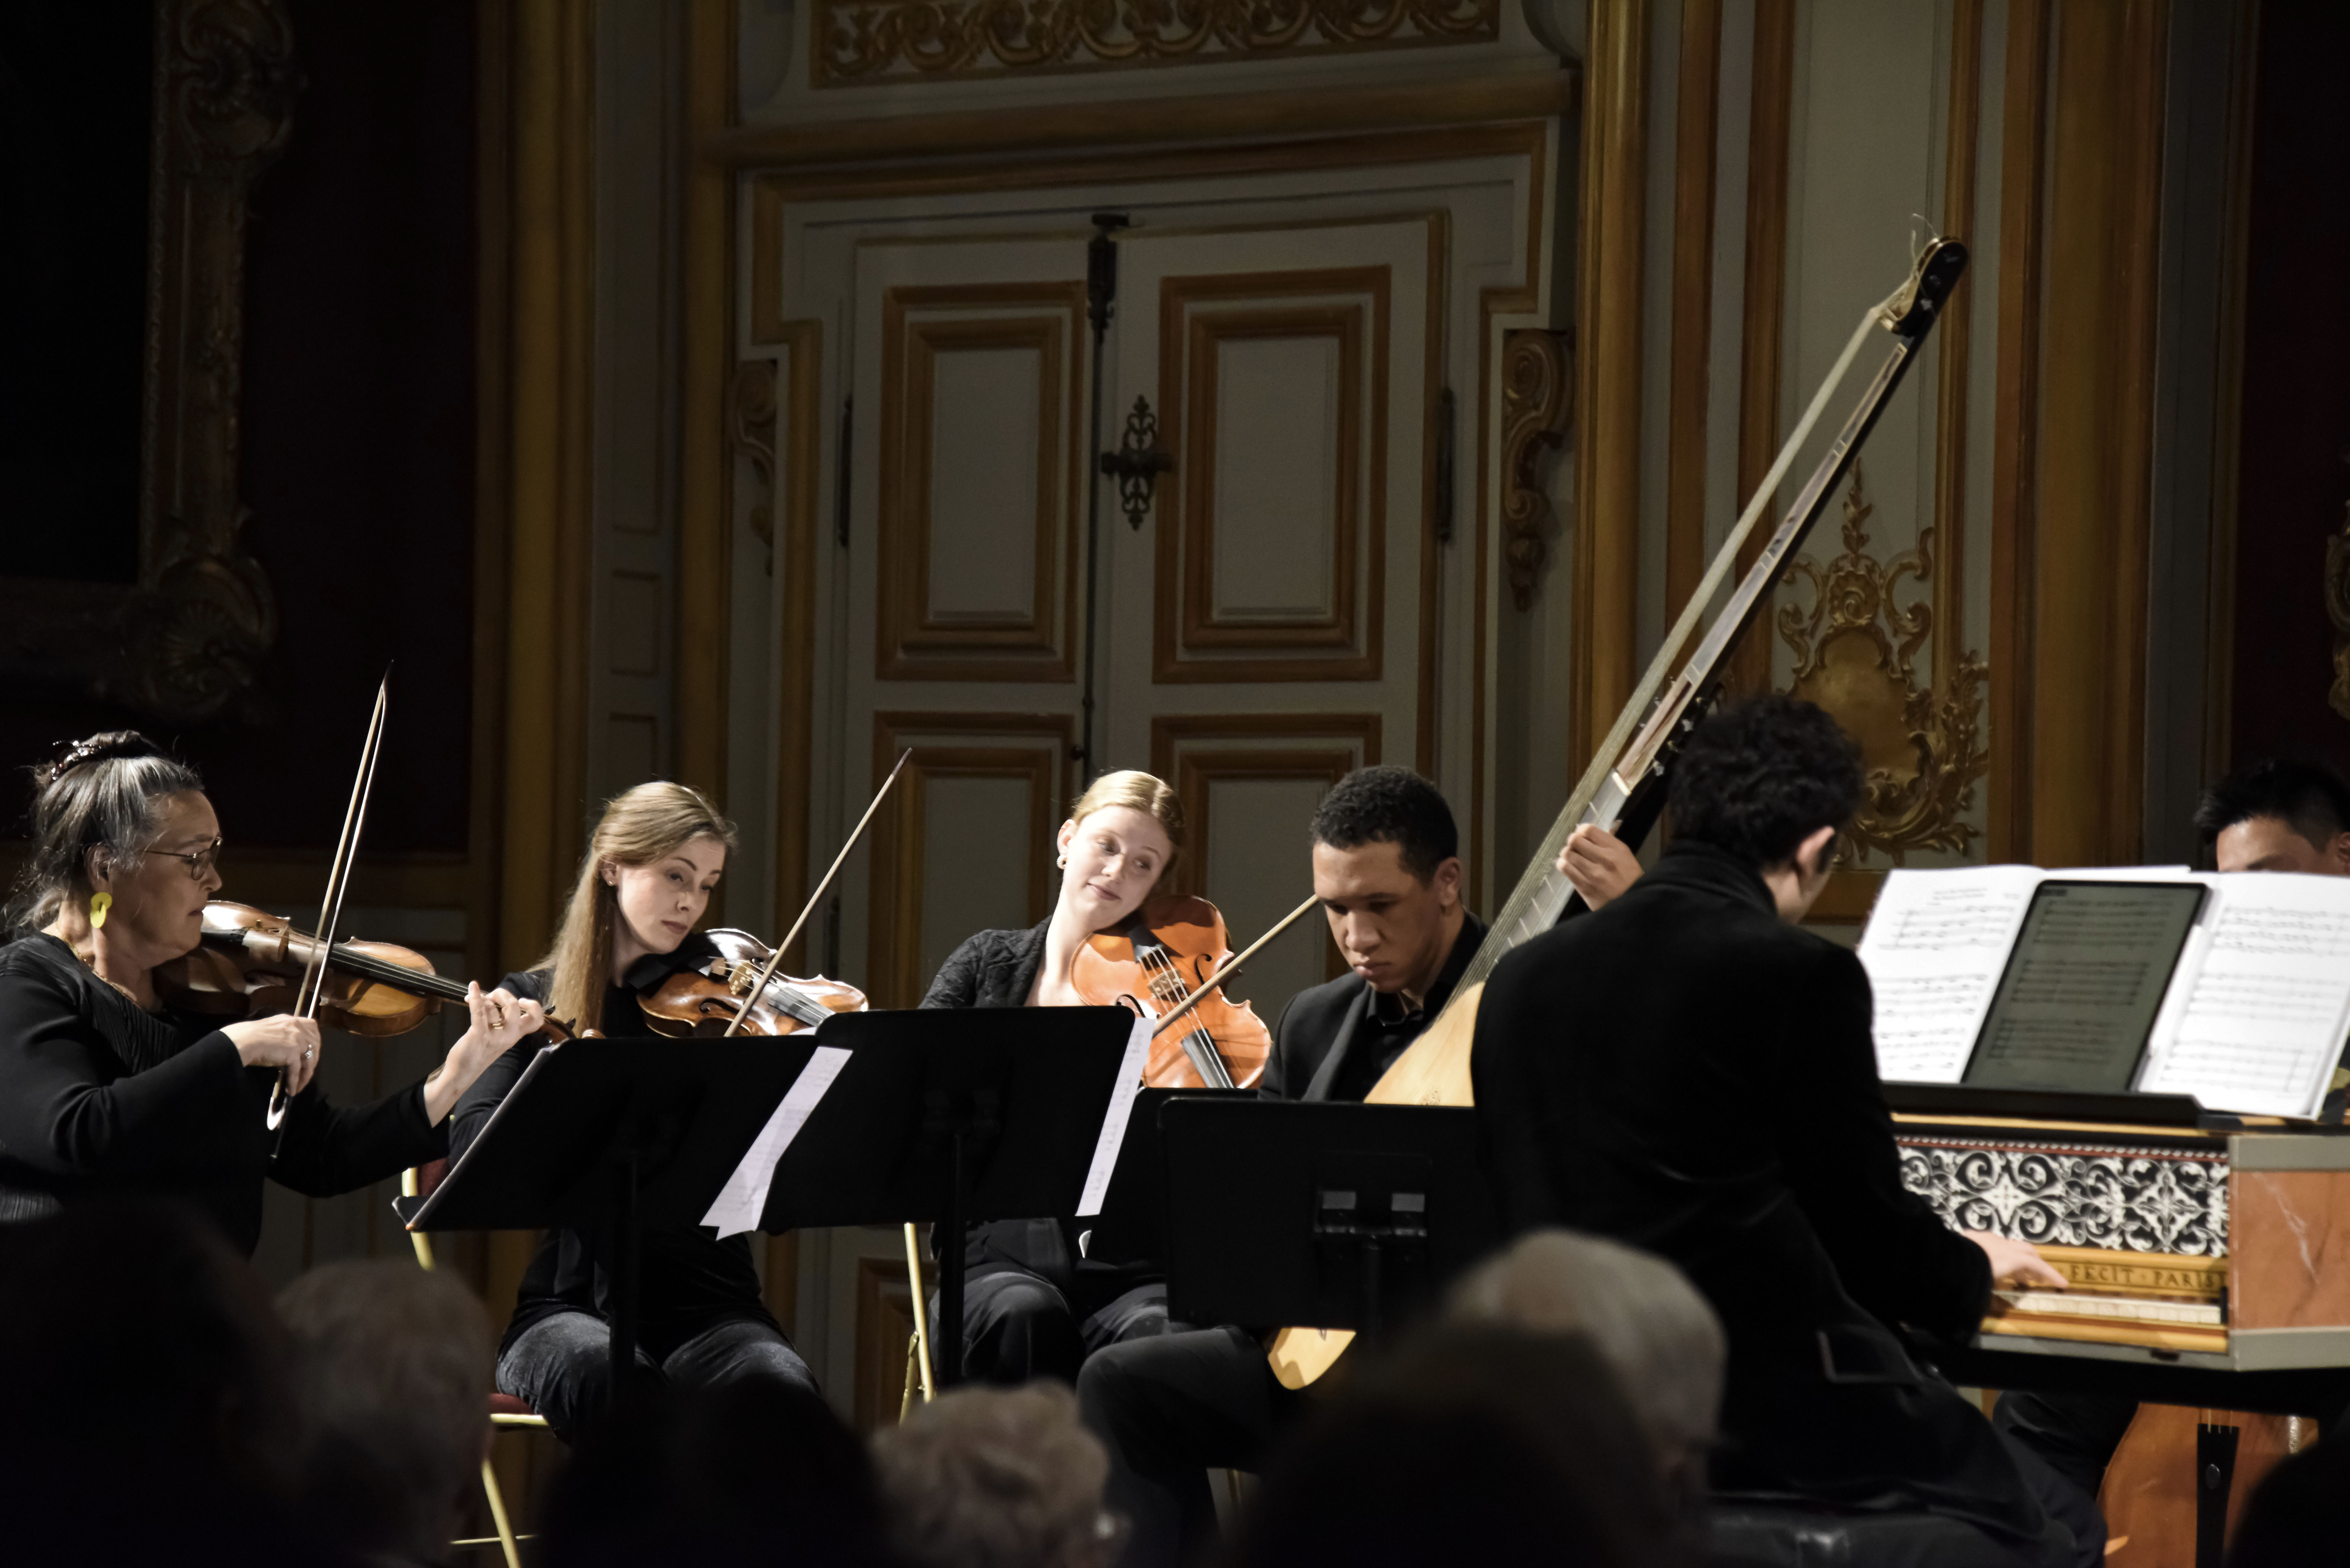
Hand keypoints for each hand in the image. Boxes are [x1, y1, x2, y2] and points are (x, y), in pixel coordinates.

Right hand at [223, 1015, 321, 1096]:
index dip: (314, 1041)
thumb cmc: (247, 1037)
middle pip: (315, 1044)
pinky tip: (291, 1090)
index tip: (310, 1052)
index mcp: (290, 1020)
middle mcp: (297, 1027)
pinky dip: (295, 1082)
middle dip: (313, 1060)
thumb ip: (282, 1038)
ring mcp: (297, 1039)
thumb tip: (285, 1051)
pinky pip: (297, 1071)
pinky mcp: (293, 1052)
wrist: (240, 1042)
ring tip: (299, 1086)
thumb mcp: (270, 1032)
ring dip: (305, 1075)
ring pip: (309, 1060)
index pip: (311, 1027)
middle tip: (306, 1073)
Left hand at [424, 984, 545, 1124]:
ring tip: (474, 1002)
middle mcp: (509, 1036)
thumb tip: (498, 997)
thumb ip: (503, 1021)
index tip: (522, 1000)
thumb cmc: (479, 1052)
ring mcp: (494, 1036)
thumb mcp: (498, 1037)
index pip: (536, 1020)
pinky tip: (473, 987)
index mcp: (515, 1035)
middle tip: (491, 996)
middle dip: (502, 994)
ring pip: (492, 1007)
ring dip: (482, 1000)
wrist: (462, 1072)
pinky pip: (479, 1012)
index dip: (534, 1006)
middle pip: (514, 1006)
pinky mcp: (478, 1035)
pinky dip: (476, 997)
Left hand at [1555, 825, 1642, 910]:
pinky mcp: (1584, 887)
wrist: (1632, 904)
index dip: (1581, 830)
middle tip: (1575, 846)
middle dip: (1573, 842)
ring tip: (1572, 857)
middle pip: (1575, 840)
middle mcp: (1604, 859)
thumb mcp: (1625, 855)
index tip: (1582, 835)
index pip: (1588, 830)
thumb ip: (1607, 842)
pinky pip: (1566, 870)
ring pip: (1567, 854)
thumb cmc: (1629, 878)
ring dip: (1567, 854)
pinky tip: (1569, 866)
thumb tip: (1589, 833)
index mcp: (1615, 849)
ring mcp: (1593, 874)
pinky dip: (1564, 865)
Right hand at [1965, 1230, 2067, 1290]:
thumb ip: (1961, 1269)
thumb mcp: (1956, 1264)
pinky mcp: (2017, 1257)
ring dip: (2035, 1267)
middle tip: (2026, 1276)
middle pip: (2015, 1248)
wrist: (1955, 1256)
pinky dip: (2050, 1274)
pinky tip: (2060, 1283)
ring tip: (2042, 1280)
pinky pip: (2038, 1265)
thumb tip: (1956, 1282)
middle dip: (2023, 1261)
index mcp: (1976, 1242)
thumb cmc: (1952, 1262)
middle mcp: (1993, 1241)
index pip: (1996, 1248)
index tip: (2005, 1268)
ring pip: (2027, 1254)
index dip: (2004, 1258)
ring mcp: (2005, 1247)